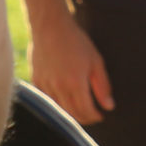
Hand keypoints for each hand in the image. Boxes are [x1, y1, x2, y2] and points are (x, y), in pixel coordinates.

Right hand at [30, 8, 114, 125]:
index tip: (101, 115)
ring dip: (71, 112)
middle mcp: (59, 87)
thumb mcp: (96, 61)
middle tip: (93, 115)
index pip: (86, 111)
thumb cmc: (76, 41)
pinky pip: (48, 99)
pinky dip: (58, 103)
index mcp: (75, 83)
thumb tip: (109, 106)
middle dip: (85, 117)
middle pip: (72, 113)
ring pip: (59, 108)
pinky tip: (66, 99)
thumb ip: (103, 86)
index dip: (95, 116)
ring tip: (81, 109)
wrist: (50, 27)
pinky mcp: (36, 80)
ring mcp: (45, 85)